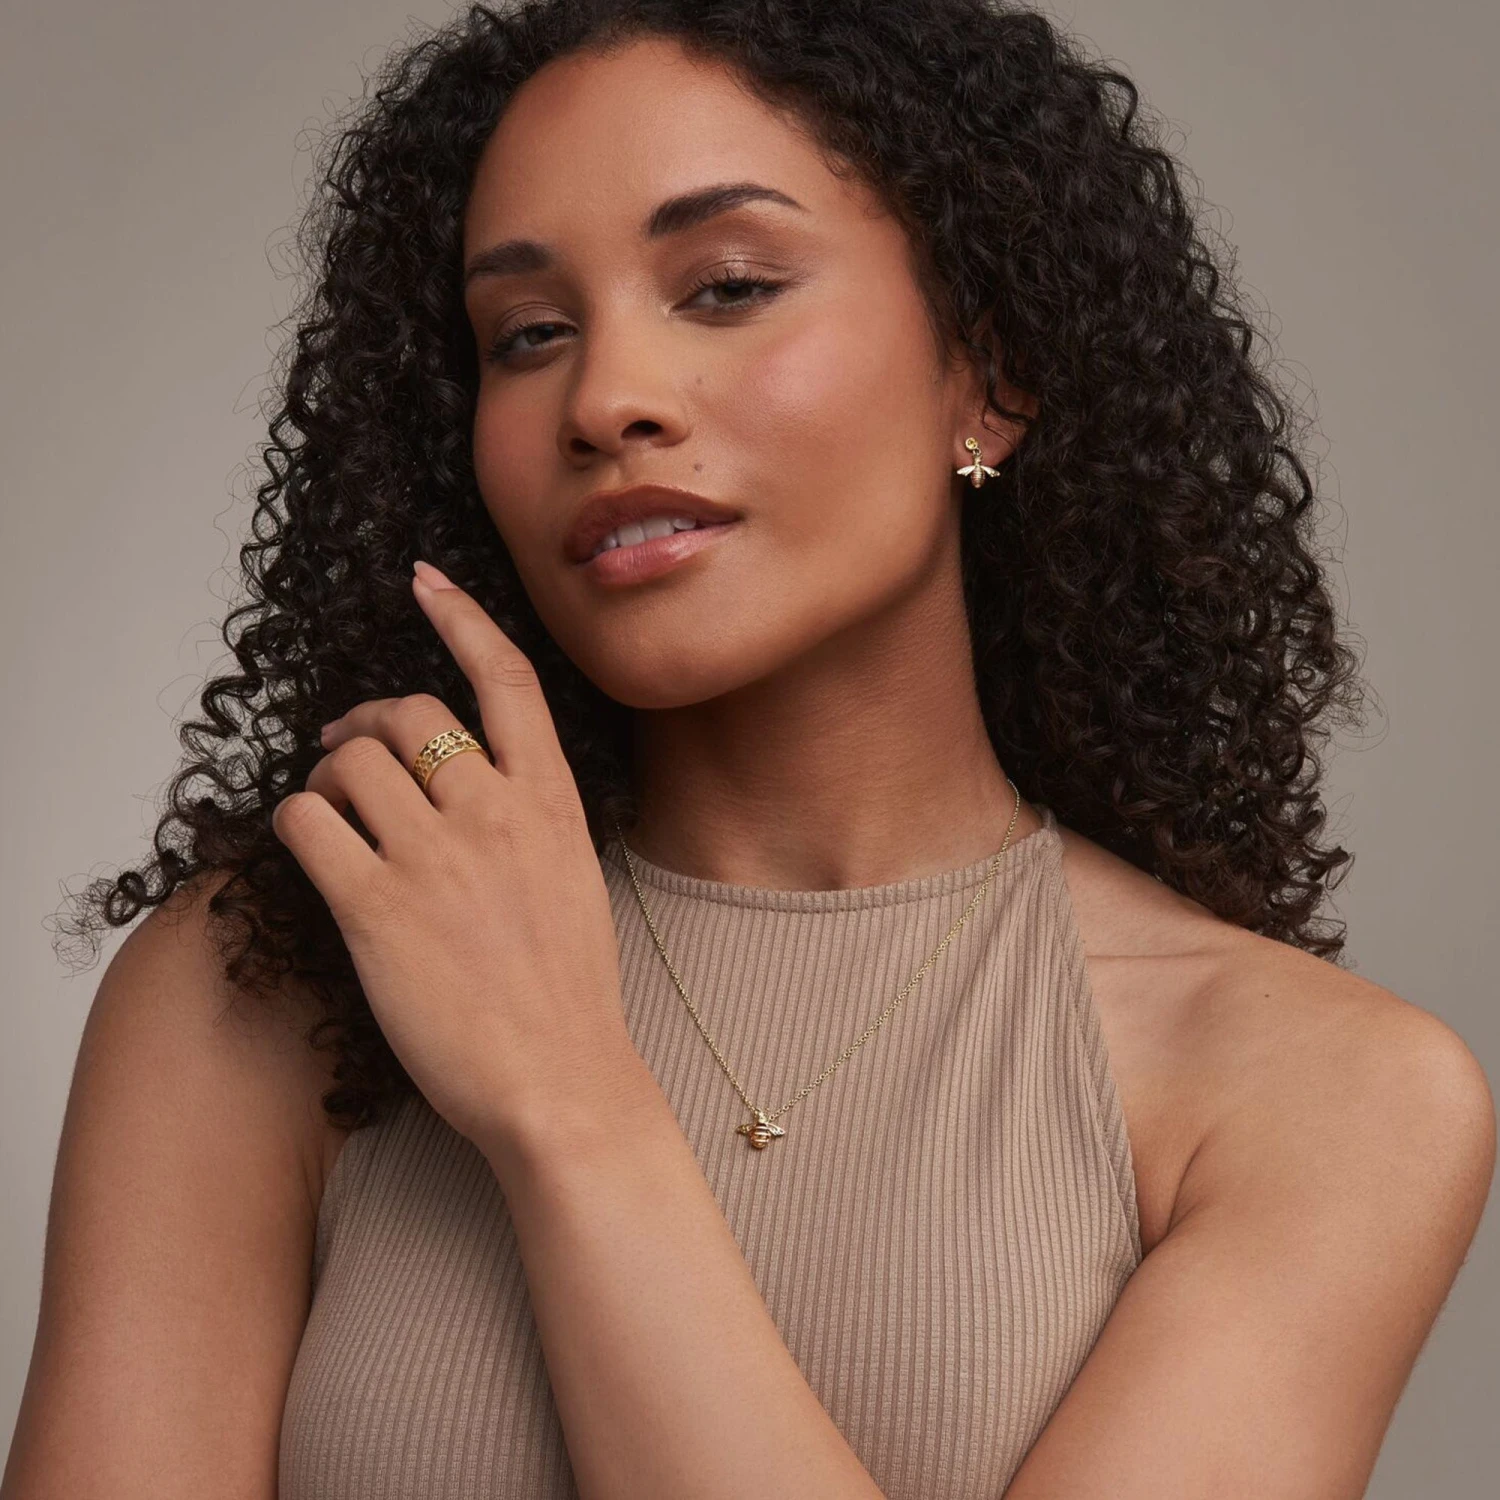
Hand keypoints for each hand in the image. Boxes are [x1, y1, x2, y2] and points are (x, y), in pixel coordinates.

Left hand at [270, 559, 635, 1157]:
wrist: (558, 1081)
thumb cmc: (567, 994)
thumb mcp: (572, 880)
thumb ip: (528, 820)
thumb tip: (469, 785)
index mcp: (550, 803)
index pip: (506, 680)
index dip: (461, 617)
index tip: (424, 580)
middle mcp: (494, 813)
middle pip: (409, 713)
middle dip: (364, 718)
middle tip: (345, 744)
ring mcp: (434, 858)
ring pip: (349, 760)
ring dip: (326, 774)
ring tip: (330, 808)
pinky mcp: (374, 907)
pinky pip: (308, 822)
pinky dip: (296, 821)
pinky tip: (310, 846)